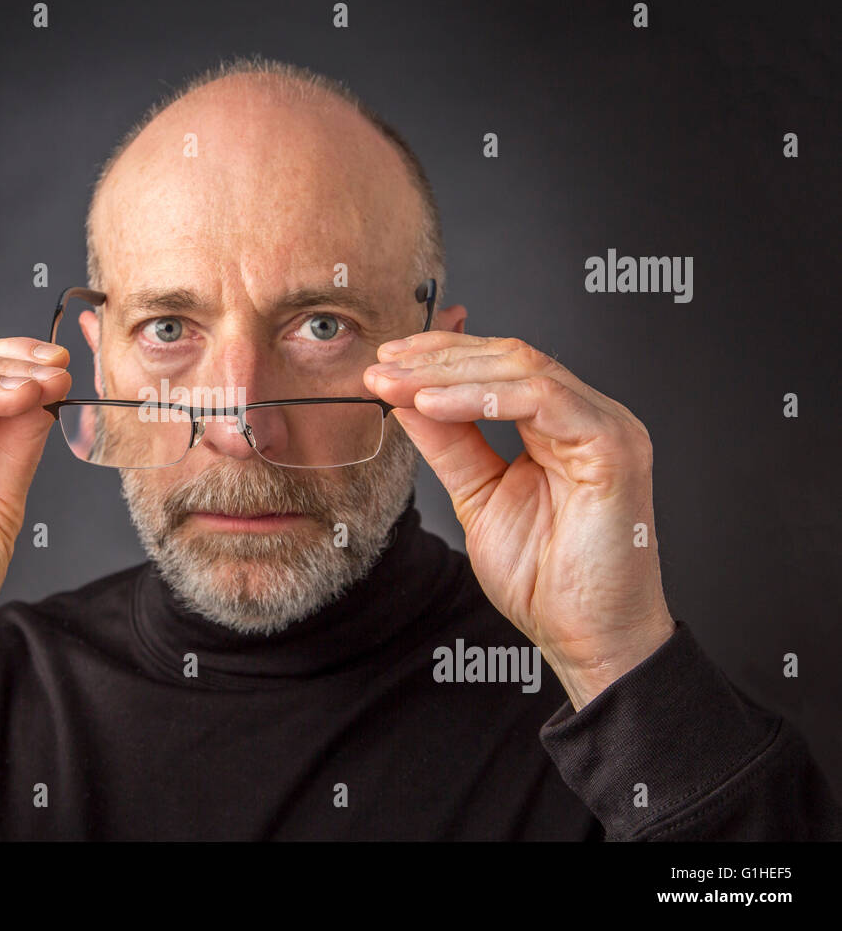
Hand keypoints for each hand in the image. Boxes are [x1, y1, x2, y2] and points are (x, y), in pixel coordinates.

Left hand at [365, 332, 674, 709]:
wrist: (585, 637)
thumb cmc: (546, 579)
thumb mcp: (476, 495)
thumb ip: (449, 444)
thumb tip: (407, 399)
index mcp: (559, 425)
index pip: (498, 366)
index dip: (441, 357)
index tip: (385, 365)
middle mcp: (586, 416)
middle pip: (508, 357)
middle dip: (437, 358)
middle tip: (382, 367)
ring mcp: (605, 425)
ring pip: (522, 368)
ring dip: (450, 373)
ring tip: (399, 384)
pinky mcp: (613, 445)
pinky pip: (542, 399)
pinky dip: (483, 397)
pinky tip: (435, 404)